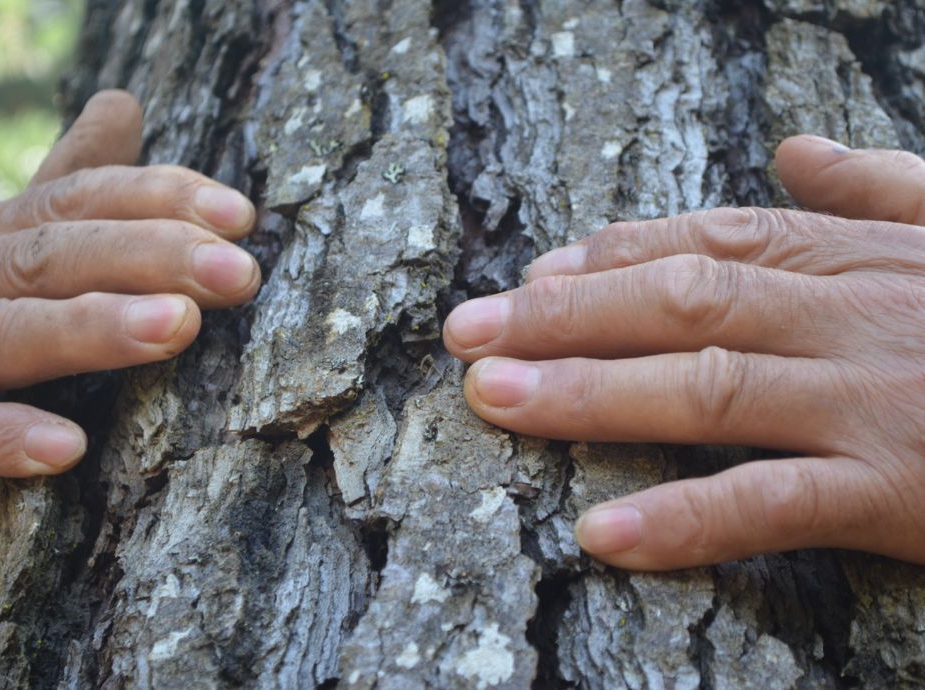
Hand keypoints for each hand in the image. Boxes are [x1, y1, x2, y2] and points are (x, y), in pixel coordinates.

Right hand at [0, 90, 260, 530]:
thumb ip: (63, 193)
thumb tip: (124, 103)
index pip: (76, 200)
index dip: (158, 199)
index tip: (242, 216)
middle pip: (51, 255)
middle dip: (149, 256)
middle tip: (238, 271)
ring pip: (3, 333)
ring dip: (92, 328)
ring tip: (176, 326)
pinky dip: (0, 435)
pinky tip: (66, 448)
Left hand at [444, 135, 924, 569]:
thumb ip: (880, 188)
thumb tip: (797, 149)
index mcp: (858, 258)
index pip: (707, 239)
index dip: (606, 255)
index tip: (526, 274)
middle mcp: (849, 318)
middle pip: (679, 301)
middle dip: (563, 314)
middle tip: (465, 335)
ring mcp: (870, 401)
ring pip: (703, 386)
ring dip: (587, 394)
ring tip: (493, 400)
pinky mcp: (897, 488)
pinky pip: (773, 504)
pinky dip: (683, 520)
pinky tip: (602, 534)